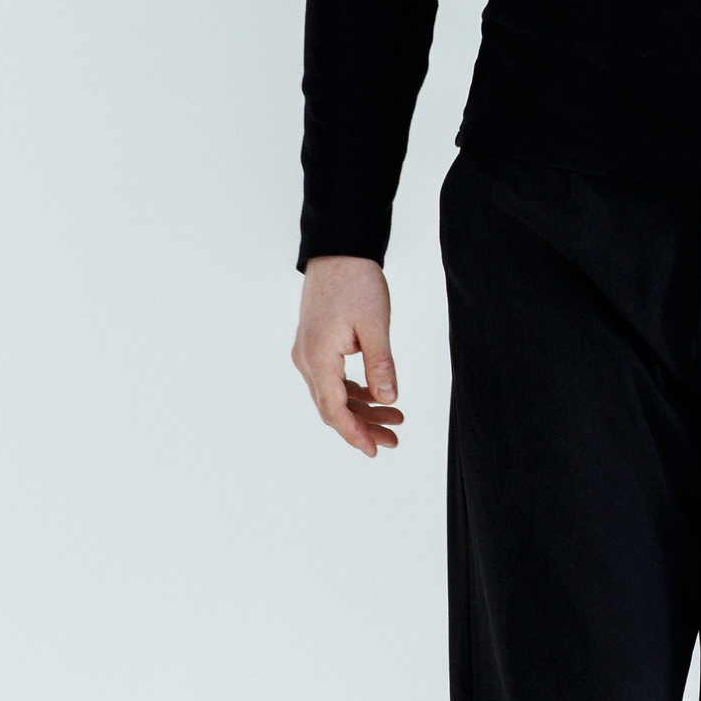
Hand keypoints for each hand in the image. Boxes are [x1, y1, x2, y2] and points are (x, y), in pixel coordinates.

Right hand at [291, 255, 404, 456]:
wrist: (338, 250)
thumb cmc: (355, 282)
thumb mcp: (375, 324)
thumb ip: (381, 364)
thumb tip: (388, 399)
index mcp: (318, 357)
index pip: (334, 409)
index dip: (355, 434)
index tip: (375, 450)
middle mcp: (306, 359)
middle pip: (332, 407)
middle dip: (362, 427)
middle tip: (393, 440)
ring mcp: (308, 352)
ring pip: (332, 395)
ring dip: (361, 411)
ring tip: (394, 420)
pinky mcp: (315, 345)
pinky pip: (332, 379)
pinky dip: (354, 392)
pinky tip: (376, 398)